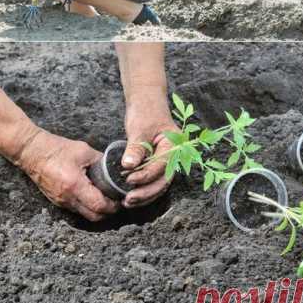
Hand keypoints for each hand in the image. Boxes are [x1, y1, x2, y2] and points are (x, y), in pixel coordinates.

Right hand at [18, 129, 119, 220]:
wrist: (31, 152)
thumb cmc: (56, 149)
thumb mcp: (83, 150)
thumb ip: (101, 160)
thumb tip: (115, 167)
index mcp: (75, 185)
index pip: (99, 205)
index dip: (113, 205)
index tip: (120, 198)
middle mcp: (67, 198)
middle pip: (93, 216)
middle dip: (107, 212)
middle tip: (116, 201)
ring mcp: (60, 201)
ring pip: (84, 215)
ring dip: (97, 210)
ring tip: (105, 197)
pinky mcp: (56, 201)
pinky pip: (75, 209)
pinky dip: (86, 206)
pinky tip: (91, 194)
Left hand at [120, 90, 178, 207]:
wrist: (146, 101)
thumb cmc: (146, 110)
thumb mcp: (139, 128)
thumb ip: (136, 147)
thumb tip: (128, 166)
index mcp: (174, 145)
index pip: (161, 166)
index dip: (145, 176)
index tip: (129, 180)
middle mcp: (173, 156)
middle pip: (163, 181)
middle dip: (146, 193)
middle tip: (128, 199)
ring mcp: (165, 161)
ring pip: (159, 184)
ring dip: (144, 195)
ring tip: (127, 202)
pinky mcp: (156, 163)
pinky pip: (152, 180)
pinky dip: (143, 188)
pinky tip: (130, 195)